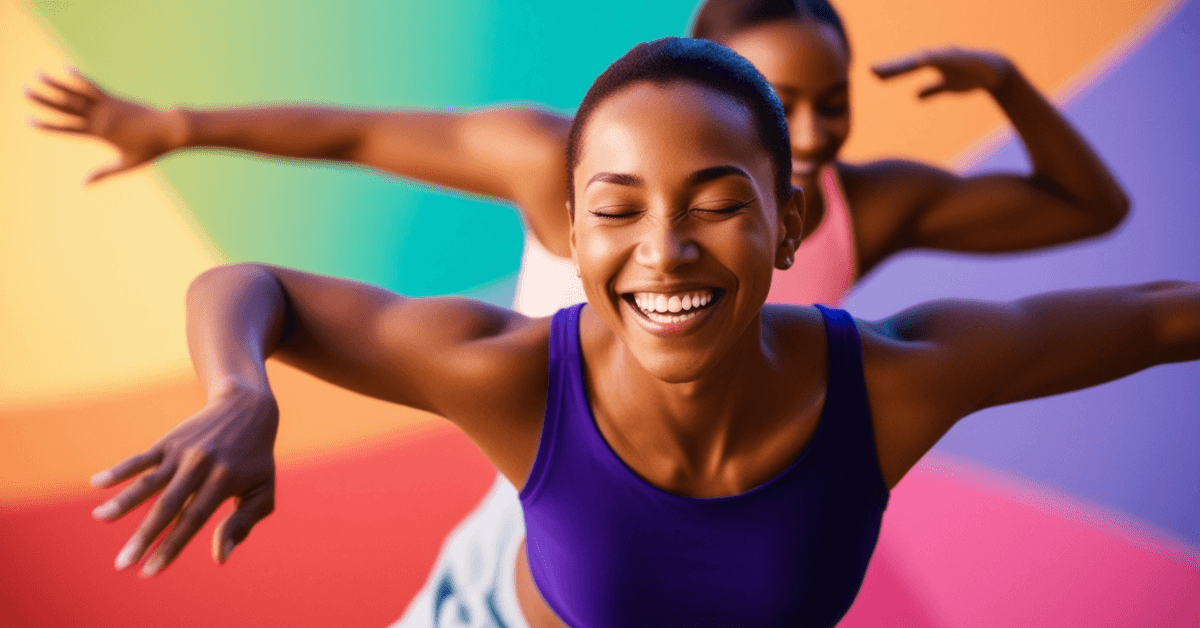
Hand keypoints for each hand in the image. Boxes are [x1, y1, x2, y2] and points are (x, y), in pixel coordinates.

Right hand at [25, 70, 186, 183]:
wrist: (168, 129)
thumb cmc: (149, 150)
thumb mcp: (126, 164)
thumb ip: (103, 173)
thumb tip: (82, 184)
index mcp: (99, 134)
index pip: (66, 129)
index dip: (46, 125)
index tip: (28, 121)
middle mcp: (99, 117)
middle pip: (65, 107)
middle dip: (43, 100)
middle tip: (23, 92)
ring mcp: (106, 106)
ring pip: (75, 92)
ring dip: (55, 83)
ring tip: (37, 74)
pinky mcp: (114, 98)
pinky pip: (93, 86)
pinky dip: (79, 78)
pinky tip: (66, 68)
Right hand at [90, 385, 278, 576]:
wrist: (248, 407)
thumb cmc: (256, 458)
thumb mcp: (263, 490)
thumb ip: (243, 523)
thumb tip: (220, 558)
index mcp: (224, 482)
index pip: (192, 520)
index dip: (170, 546)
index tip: (149, 571)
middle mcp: (201, 467)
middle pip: (167, 506)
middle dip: (143, 537)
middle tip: (121, 564)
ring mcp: (183, 453)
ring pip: (149, 481)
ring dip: (123, 501)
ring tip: (100, 518)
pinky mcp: (169, 441)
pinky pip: (142, 457)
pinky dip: (121, 469)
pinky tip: (97, 482)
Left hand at [872, 47, 1015, 98]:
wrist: (997, 72)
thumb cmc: (970, 76)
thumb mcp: (947, 87)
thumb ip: (931, 90)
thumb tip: (915, 96)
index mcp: (932, 64)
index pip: (907, 67)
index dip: (891, 71)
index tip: (872, 74)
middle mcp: (938, 57)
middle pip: (911, 61)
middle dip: (892, 66)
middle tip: (872, 70)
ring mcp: (950, 56)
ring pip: (925, 58)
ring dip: (908, 61)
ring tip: (891, 66)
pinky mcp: (964, 58)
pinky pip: (947, 57)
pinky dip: (935, 58)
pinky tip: (922, 59)